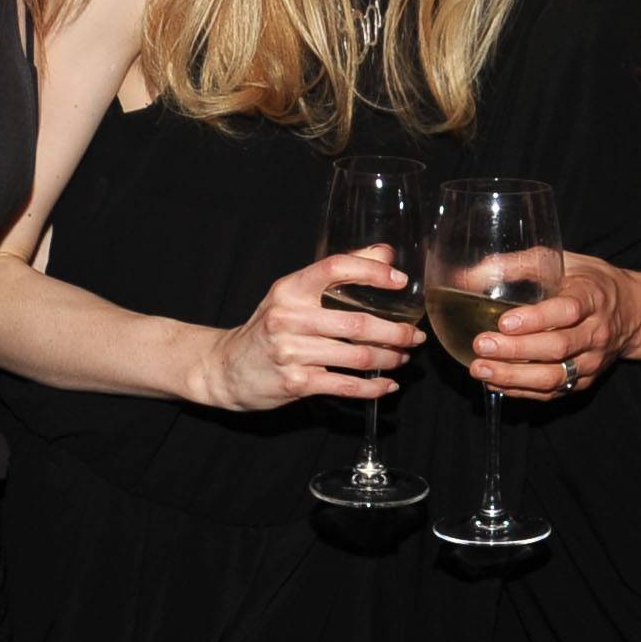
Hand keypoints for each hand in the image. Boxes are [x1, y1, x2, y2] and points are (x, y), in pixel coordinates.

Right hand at [192, 250, 424, 413]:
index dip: (372, 272)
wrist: (226, 367)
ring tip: (403, 357)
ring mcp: (290, 352)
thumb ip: (336, 273)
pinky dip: (373, 387)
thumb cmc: (269, 327)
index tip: (400, 282)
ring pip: (356, 356)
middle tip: (414, 335)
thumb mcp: (293, 293)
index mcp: (289, 288)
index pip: (335, 268)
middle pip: (357, 323)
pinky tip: (387, 384)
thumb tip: (385, 254)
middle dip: (395, 331)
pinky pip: (345, 385)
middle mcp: (288, 317)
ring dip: (389, 358)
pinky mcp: (295, 383)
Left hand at [470, 254, 640, 401]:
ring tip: (480, 369)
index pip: (567, 311)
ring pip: (554, 376)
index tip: (504, 321)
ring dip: (514, 376)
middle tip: (481, 346)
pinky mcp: (584, 381)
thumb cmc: (590, 281)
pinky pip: (553, 392)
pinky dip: (521, 390)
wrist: (633, 313)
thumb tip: (467, 275)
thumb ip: (518, 265)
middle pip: (557, 347)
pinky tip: (495, 382)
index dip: (536, 319)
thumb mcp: (563, 261)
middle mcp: (596, 332)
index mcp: (593, 297)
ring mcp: (592, 361)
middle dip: (516, 350)